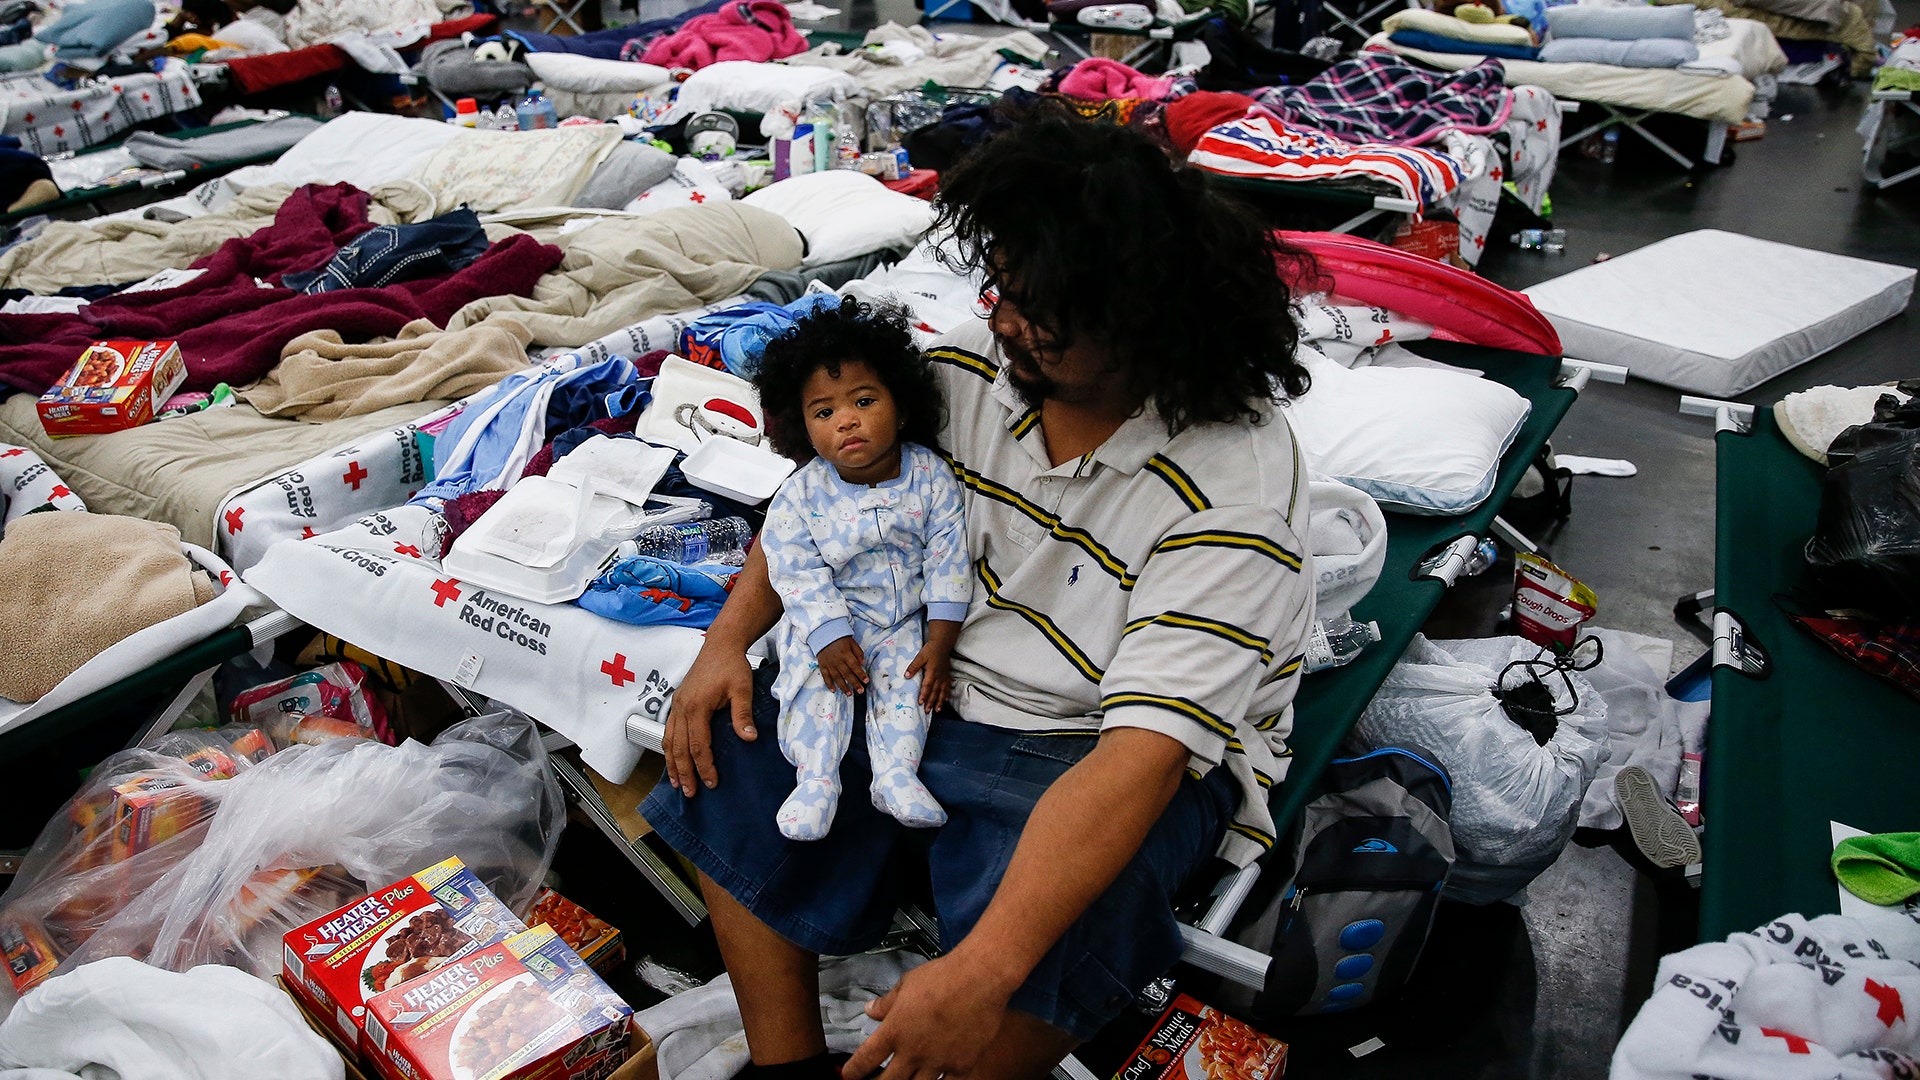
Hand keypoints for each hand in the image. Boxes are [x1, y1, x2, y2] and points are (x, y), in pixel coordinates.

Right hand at [663, 642, 755, 796]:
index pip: (699, 746)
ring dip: (673, 764)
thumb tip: (749, 738)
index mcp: (697, 707)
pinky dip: (669, 749)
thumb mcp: (742, 688)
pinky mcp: (677, 703)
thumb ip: (742, 714)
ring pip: (669, 741)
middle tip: (690, 793)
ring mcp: (677, 705)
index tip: (712, 783)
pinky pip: (669, 731)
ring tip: (677, 783)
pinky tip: (673, 760)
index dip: (704, 767)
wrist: (720, 644)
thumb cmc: (732, 665)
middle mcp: (682, 708)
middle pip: (679, 748)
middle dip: (684, 772)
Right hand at [816, 636, 867, 695]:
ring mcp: (829, 664)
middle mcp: (838, 660)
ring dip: (843, 687)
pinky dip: (829, 684)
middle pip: (847, 674)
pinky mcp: (823, 666)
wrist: (823, 634)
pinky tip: (834, 690)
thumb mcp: (852, 642)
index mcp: (846, 654)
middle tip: (860, 691)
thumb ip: (858, 653)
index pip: (855, 666)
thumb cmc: (840, 638)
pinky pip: (825, 676)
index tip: (866, 681)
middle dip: (854, 683)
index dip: (861, 674)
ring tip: (849, 694)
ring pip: (837, 677)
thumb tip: (862, 664)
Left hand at [843, 954, 1015, 1079]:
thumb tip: (870, 1010)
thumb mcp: (907, 984)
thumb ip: (887, 1003)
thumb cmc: (944, 976)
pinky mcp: (961, 1065)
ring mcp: (937, 1061)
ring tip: (908, 1079)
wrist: (980, 979)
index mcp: (895, 1031)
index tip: (848, 1075)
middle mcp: (913, 1051)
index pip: (865, 1059)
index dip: (853, 1071)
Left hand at [905, 645, 951, 711]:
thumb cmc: (930, 650)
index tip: (921, 703)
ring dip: (939, 701)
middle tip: (927, 711)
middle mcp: (939, 676)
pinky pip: (948, 687)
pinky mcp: (947, 675)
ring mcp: (944, 676)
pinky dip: (946, 694)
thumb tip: (906, 676)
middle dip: (931, 702)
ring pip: (942, 691)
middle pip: (934, 691)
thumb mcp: (920, 657)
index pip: (927, 686)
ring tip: (937, 710)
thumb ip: (913, 667)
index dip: (924, 695)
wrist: (942, 644)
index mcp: (932, 672)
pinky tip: (946, 700)